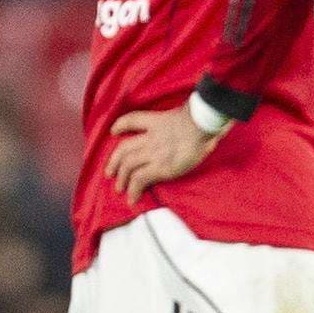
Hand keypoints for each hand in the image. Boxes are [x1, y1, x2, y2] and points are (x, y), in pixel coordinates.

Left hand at [105, 105, 221, 203]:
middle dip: (114, 162)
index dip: (120, 125)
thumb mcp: (188, 114)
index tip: (114, 131)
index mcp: (157, 121)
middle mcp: (151, 137)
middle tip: (110, 173)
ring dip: (121, 178)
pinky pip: (140, 179)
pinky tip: (132, 198)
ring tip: (119, 189)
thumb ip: (184, 118)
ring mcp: (154, 152)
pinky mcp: (160, 167)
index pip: (132, 120)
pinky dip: (133, 190)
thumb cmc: (203, 118)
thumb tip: (197, 126)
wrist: (204, 123)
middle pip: (124, 149)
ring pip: (128, 165)